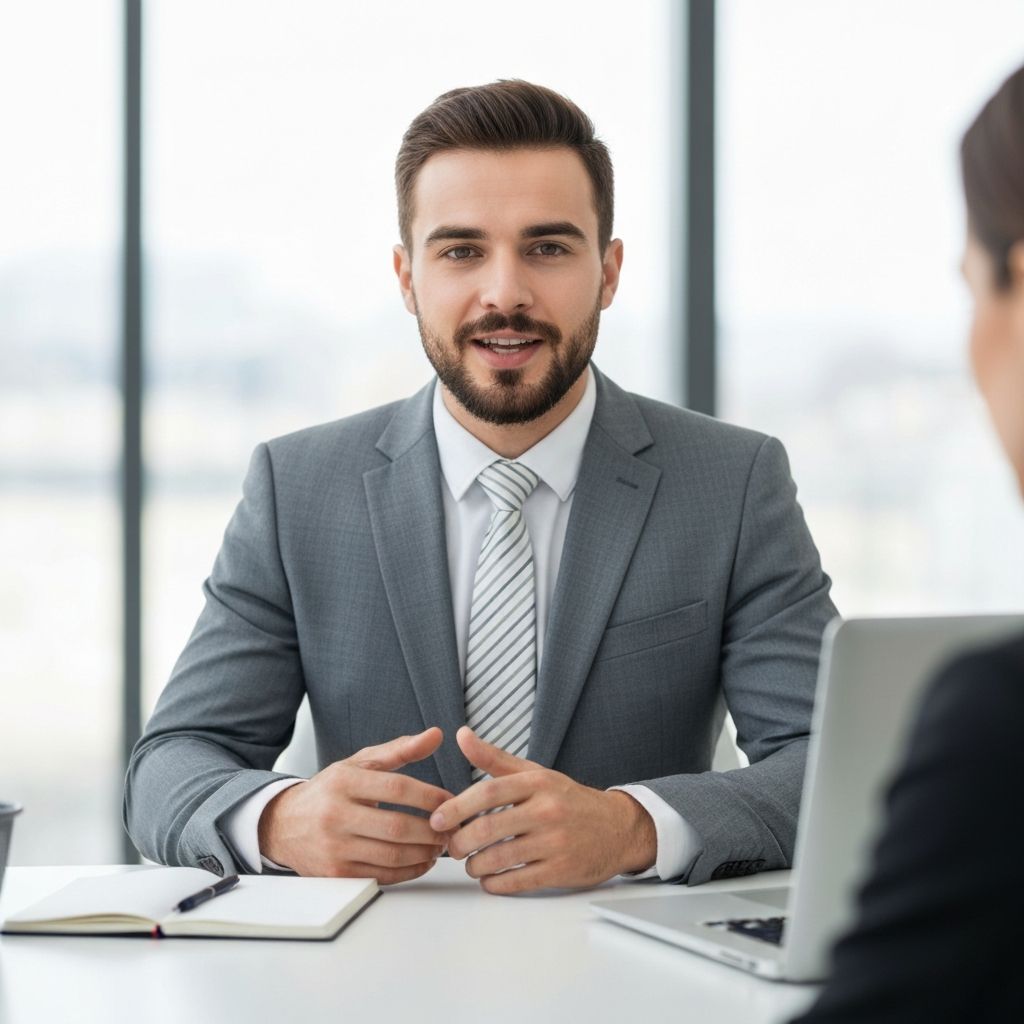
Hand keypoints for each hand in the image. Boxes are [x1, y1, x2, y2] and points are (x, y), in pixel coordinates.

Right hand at [258, 727, 451, 883]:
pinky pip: (382, 876)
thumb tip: (436, 735)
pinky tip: (423, 860)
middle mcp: (335, 814)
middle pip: (397, 826)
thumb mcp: (359, 763)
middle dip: (432, 829)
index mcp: (344, 782)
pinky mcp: (335, 875)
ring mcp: (334, 847)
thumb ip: (399, 750)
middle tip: (451, 827)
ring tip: (441, 844)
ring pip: (392, 855)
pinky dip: (409, 871)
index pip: (397, 788)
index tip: (450, 800)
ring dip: (425, 852)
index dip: (430, 796)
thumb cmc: (329, 791)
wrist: (282, 824)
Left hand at [430, 726, 656, 894]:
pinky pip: (517, 881)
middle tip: (451, 847)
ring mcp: (555, 842)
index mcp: (537, 783)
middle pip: (489, 829)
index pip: (488, 792)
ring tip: (470, 864)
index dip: (457, 807)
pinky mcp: (561, 871)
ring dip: (475, 866)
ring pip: (499, 858)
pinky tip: (489, 879)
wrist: (617, 828)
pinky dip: (494, 884)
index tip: (437, 819)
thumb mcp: (535, 773)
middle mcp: (547, 810)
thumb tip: (462, 735)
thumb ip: (495, 758)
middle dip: (460, 842)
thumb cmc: (569, 800)